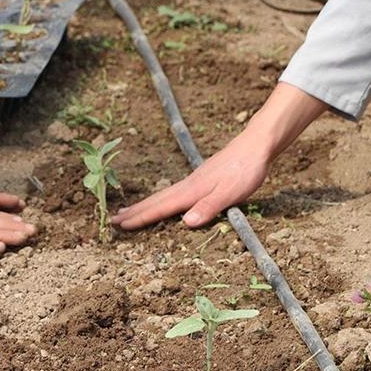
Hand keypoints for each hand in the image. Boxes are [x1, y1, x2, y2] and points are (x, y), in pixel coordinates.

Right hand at [111, 82, 328, 229]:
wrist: (256, 146)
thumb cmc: (246, 170)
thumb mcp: (231, 193)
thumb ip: (208, 207)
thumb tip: (185, 223)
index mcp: (192, 191)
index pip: (162, 208)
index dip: (141, 217)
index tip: (121, 224)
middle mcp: (188, 185)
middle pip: (156, 200)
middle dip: (135, 211)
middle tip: (114, 219)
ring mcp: (192, 181)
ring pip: (162, 195)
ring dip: (143, 205)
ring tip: (127, 212)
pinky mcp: (200, 179)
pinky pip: (172, 192)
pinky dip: (159, 199)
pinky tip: (160, 202)